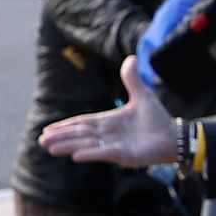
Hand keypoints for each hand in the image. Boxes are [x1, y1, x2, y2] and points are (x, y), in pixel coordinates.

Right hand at [37, 56, 175, 167]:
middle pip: (80, 135)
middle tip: (41, 140)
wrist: (174, 137)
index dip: (65, 126)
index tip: (47, 130)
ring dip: (68, 146)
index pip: (82, 123)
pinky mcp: (124, 155)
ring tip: (49, 148)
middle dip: (61, 137)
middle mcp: (108, 134)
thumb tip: (131, 58)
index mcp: (109, 121)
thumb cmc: (157, 119)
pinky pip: (104, 153)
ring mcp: (115, 145)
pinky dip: (90, 154)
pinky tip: (76, 156)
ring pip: (87, 145)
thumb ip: (132, 79)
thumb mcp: (143, 95)